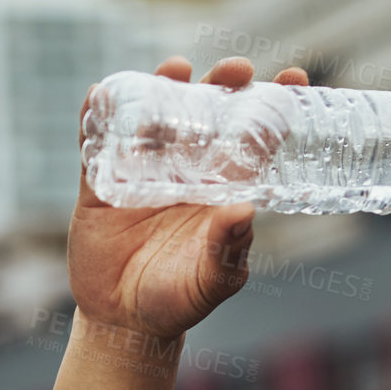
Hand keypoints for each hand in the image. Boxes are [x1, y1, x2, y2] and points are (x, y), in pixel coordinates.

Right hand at [67, 56, 308, 339]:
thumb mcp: (213, 280)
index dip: (272, 109)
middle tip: (237, 68)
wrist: (125, 321)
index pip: (253, 141)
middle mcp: (186, 174)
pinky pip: (97, 145)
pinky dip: (96, 118)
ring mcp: (142, 174)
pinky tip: (100, 94)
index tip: (295, 77)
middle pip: (206, 117)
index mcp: (222, 190)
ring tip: (176, 68)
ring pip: (154, 120)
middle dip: (222, 87)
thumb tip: (244, 209)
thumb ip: (228, 248)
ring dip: (164, 89)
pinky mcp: (102, 185)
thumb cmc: (180, 300)